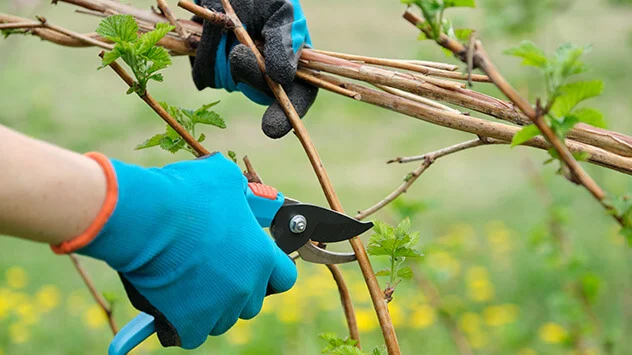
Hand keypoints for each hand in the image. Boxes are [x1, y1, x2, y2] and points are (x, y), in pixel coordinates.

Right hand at [54, 152, 296, 348]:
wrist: (148, 217)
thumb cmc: (187, 193)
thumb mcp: (225, 179)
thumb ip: (239, 193)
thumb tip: (237, 192)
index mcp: (261, 256)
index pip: (285, 277)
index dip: (271, 272)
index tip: (254, 265)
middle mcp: (246, 286)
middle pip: (252, 302)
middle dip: (237, 291)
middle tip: (215, 272)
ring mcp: (219, 308)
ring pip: (223, 319)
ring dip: (211, 308)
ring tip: (189, 285)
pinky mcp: (190, 323)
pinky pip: (193, 334)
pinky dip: (183, 324)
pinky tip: (172, 305)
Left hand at [191, 0, 317, 138]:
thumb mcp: (280, 10)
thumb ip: (285, 40)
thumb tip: (283, 77)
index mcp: (293, 58)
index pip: (299, 95)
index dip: (286, 115)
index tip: (270, 129)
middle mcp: (267, 72)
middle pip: (260, 92)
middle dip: (250, 74)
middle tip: (239, 52)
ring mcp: (238, 73)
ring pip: (227, 81)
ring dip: (221, 51)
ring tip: (222, 22)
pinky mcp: (212, 70)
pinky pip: (204, 74)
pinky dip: (204, 50)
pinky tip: (209, 28)